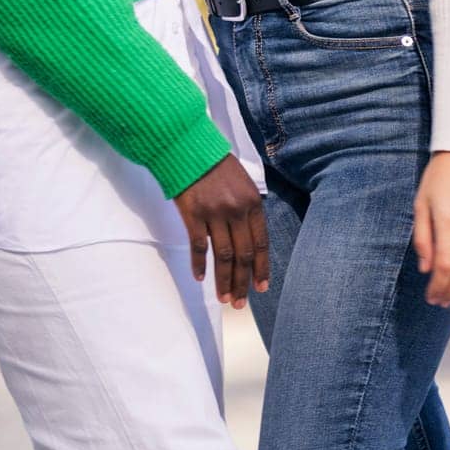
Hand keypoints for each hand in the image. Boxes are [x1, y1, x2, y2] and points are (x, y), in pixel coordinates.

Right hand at [173, 154, 269, 307]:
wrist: (188, 146)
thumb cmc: (215, 163)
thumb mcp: (241, 182)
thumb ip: (246, 209)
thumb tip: (248, 239)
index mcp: (252, 203)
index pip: (260, 244)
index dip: (261, 269)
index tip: (260, 289)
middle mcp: (236, 210)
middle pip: (243, 255)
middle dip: (242, 282)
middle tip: (240, 303)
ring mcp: (214, 213)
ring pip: (223, 256)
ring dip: (224, 280)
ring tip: (224, 298)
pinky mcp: (193, 214)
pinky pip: (199, 245)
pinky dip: (200, 264)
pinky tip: (200, 278)